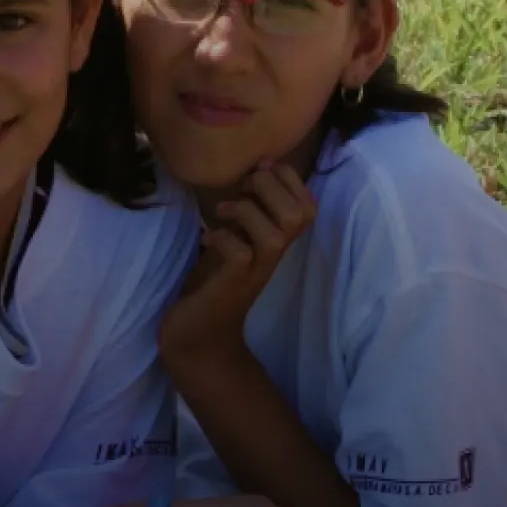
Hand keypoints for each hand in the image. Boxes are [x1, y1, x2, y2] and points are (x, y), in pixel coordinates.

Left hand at [159, 163, 315, 360]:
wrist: (197, 336)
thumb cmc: (213, 282)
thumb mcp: (233, 239)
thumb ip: (246, 212)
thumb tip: (251, 171)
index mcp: (277, 241)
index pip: (308, 205)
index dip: (289, 179)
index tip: (257, 171)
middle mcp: (273, 257)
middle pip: (299, 214)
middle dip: (268, 187)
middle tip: (239, 188)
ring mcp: (255, 272)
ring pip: (275, 235)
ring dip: (246, 212)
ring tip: (221, 212)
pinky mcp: (232, 286)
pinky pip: (240, 255)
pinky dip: (222, 238)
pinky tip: (206, 239)